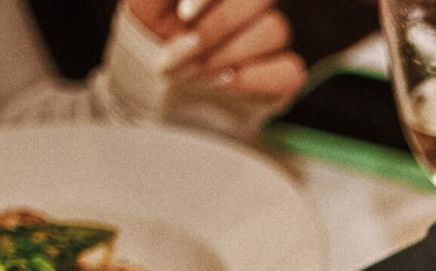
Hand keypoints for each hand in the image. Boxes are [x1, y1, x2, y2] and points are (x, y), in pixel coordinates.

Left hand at [124, 0, 306, 104]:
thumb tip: (190, 0)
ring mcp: (269, 43)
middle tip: (188, 48)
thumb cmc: (149, 44)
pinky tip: (225, 85)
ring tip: (198, 73)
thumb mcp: (143, 9)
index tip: (183, 15)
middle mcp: (249, 8)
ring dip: (231, 54)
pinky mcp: (282, 78)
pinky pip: (291, 70)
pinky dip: (257, 78)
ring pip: (275, 31)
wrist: (154, 96)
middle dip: (219, 27)